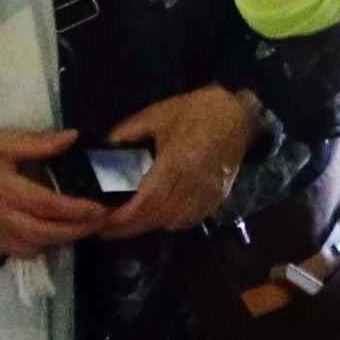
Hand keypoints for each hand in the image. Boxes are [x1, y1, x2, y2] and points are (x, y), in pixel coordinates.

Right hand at [0, 127, 108, 261]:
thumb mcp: (5, 141)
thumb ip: (40, 143)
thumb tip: (73, 137)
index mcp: (7, 189)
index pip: (50, 205)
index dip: (78, 210)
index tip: (100, 207)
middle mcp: (3, 216)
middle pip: (48, 232)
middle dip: (78, 230)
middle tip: (99, 221)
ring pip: (37, 246)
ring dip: (63, 239)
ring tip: (82, 227)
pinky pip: (23, 253)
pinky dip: (42, 247)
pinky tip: (52, 234)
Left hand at [92, 85, 260, 236]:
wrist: (237, 116)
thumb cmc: (195, 112)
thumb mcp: (155, 115)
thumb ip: (126, 134)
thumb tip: (103, 150)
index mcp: (177, 162)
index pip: (147, 201)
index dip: (123, 216)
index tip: (102, 221)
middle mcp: (194, 185)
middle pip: (156, 217)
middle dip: (128, 227)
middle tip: (104, 228)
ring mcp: (208, 196)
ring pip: (171, 222)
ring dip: (146, 226)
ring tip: (124, 224)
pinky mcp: (216, 200)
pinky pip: (188, 221)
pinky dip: (167, 223)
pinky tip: (153, 218)